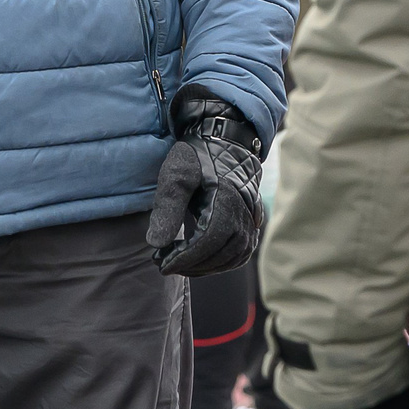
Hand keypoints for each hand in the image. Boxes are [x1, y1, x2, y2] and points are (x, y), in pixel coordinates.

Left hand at [144, 88, 264, 277]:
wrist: (224, 141)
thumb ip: (167, 208)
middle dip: (191, 265)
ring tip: (180, 264)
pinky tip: (203, 262)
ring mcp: (251, 220)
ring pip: (233, 258)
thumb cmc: (196, 156)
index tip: (162, 265)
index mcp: (226, 202)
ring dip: (206, 267)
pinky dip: (223, 263)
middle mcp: (244, 215)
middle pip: (220, 254)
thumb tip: (156, 244)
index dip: (185, 259)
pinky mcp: (252, 223)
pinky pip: (242, 253)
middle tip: (164, 264)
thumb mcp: (176, 175)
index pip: (207, 243)